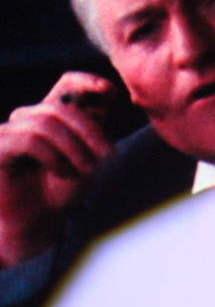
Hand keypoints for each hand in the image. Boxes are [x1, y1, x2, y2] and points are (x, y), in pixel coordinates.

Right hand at [0, 72, 115, 267]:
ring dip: (75, 149)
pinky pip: (29, 139)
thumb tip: (108, 93)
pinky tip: (62, 172)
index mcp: (53, 117)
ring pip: (48, 122)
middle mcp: (29, 119)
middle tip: (107, 157)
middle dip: (91, 131)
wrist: (37, 224)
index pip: (67, 84)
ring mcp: (10, 131)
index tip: (112, 92)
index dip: (87, 82)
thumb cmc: (61, 193)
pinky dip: (53, 156)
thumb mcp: (88, 159)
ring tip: (84, 172)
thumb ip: (94, 129)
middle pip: (63, 107)